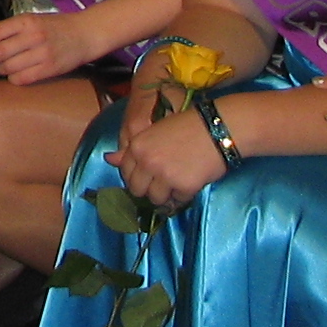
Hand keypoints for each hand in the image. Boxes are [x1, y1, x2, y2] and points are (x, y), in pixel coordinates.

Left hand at [0, 9, 87, 84]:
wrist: (86, 34)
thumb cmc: (56, 26)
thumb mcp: (33, 20)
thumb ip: (12, 29)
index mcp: (25, 21)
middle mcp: (32, 36)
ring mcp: (41, 53)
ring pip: (8, 67)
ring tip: (0, 67)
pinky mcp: (50, 69)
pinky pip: (22, 78)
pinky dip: (13, 78)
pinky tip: (15, 75)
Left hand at [111, 102, 228, 212]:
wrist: (218, 127)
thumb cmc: (189, 126)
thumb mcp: (156, 131)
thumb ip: (133, 149)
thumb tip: (109, 159)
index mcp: (137, 145)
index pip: (125, 171)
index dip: (135, 177)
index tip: (145, 178)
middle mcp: (146, 161)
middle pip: (137, 189)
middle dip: (148, 189)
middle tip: (162, 184)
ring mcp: (164, 175)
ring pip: (155, 199)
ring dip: (165, 195)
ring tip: (177, 184)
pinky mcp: (183, 186)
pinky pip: (177, 201)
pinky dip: (184, 196)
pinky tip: (191, 183)